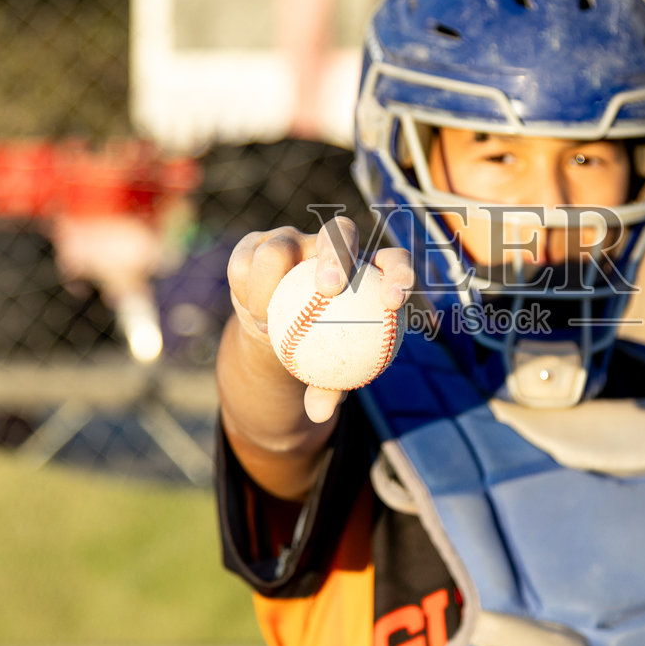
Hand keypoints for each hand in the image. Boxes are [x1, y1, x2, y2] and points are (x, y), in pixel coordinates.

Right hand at [226, 216, 413, 421]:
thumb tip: (321, 413)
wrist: (277, 333)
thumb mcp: (326, 374)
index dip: (398, 272)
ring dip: (270, 281)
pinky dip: (246, 290)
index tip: (393, 302)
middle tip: (330, 288)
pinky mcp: (255, 246)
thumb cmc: (317, 353)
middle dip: (337, 253)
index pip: (392, 260)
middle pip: (340, 232)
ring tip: (269, 320)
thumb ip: (329, 388)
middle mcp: (330, 245)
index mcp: (364, 268)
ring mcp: (291, 241)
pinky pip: (246, 264)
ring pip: (280, 246)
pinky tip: (252, 315)